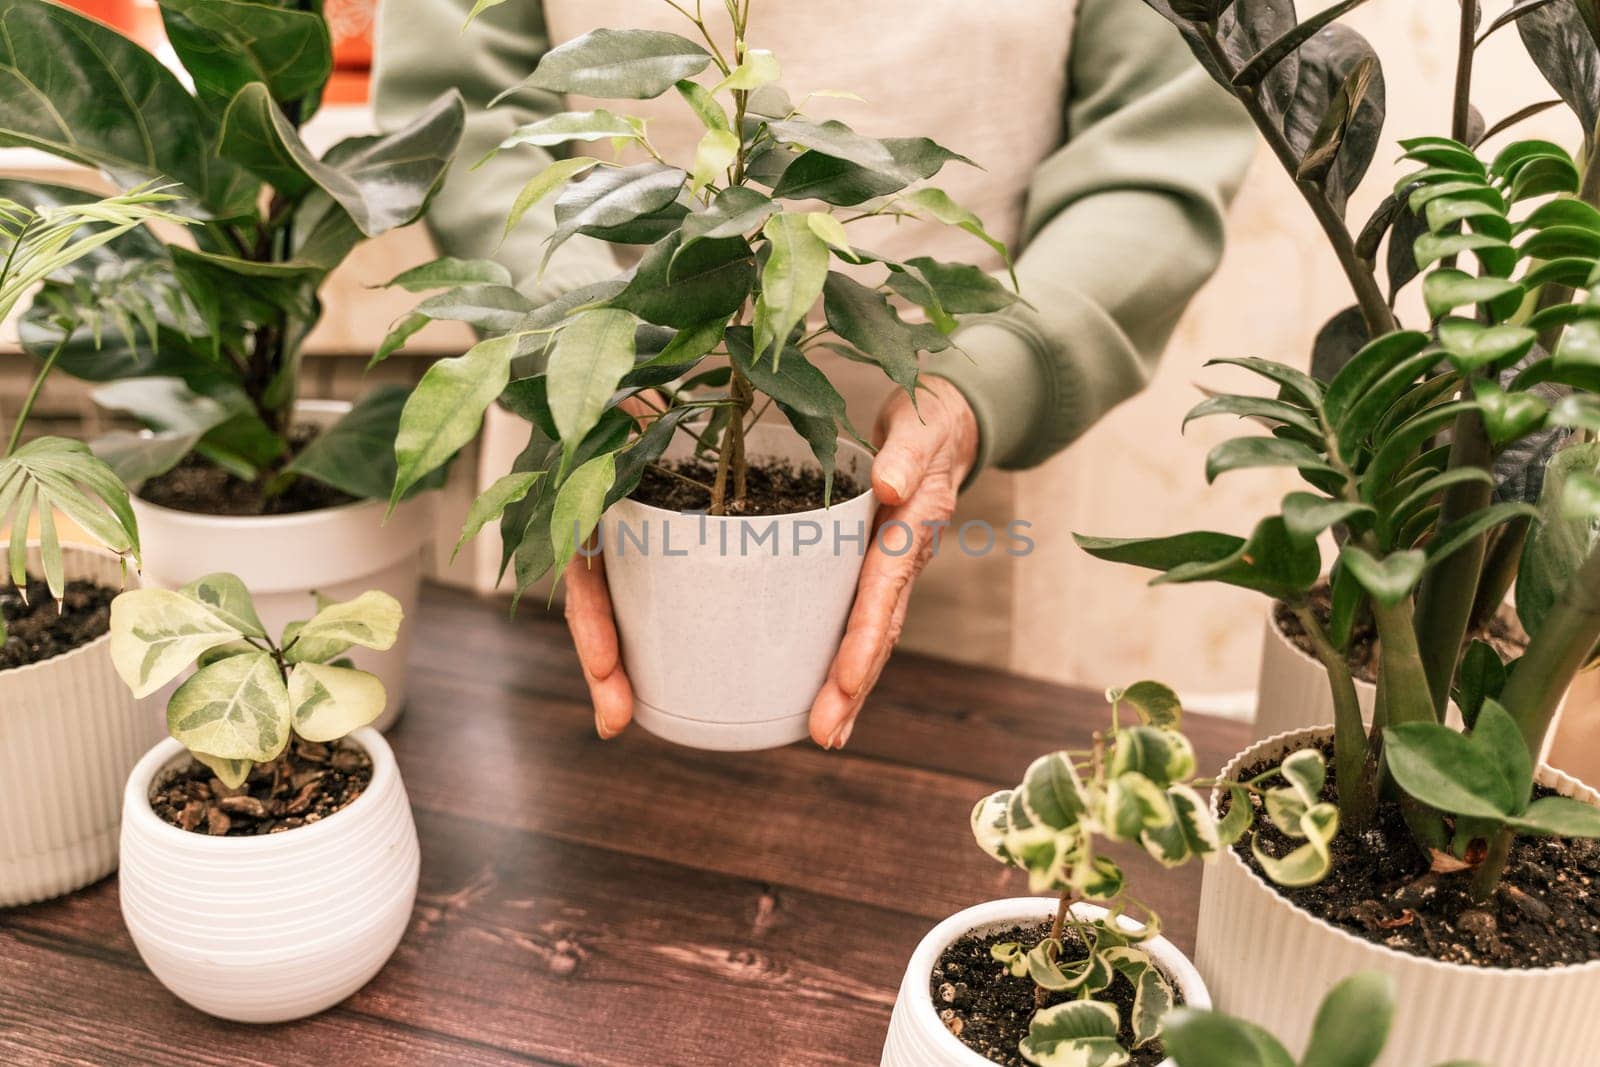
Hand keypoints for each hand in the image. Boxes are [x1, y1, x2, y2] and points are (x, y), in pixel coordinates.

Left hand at [567, 380, 979, 744]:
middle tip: (825, 735)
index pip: (883, 593)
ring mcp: (894, 570)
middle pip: (880, 632)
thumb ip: (905, 452)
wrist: (949, 424)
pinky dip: (847, 662)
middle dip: (853, 687)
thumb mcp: (919, 426)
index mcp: (910, 530)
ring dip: (851, 689)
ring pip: (874, 637)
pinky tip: (828, 697)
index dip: (863, 640)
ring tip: (826, 734)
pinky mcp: (878, 570)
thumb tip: (889, 485)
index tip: (845, 683)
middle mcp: (904, 560)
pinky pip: (864, 621)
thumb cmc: (927, 423)